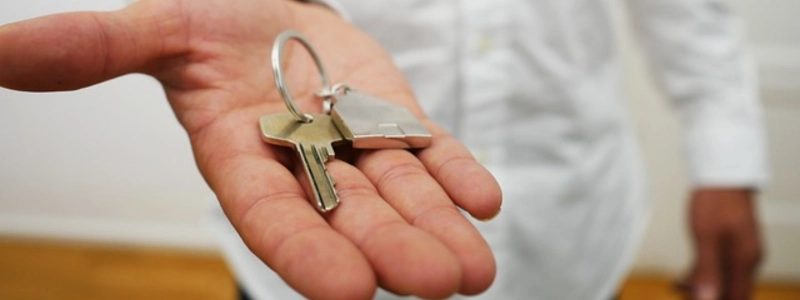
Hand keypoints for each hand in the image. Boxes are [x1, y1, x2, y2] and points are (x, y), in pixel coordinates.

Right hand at [0, 1, 501, 298]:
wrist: (263, 13)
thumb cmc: (206, 26)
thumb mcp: (156, 28)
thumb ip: (97, 48)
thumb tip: (0, 53)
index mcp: (239, 158)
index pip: (270, 216)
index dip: (304, 253)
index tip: (347, 293)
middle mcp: (301, 163)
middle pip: (348, 215)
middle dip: (391, 250)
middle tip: (440, 285)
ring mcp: (353, 143)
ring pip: (398, 194)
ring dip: (436, 228)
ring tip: (474, 268)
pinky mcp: (390, 118)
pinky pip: (427, 151)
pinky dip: (455, 173)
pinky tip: (485, 201)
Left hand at [680, 189, 762, 299]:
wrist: (723, 174)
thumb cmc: (716, 201)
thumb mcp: (706, 237)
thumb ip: (706, 270)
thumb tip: (706, 298)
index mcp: (745, 261)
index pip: (736, 298)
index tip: (694, 298)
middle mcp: (747, 260)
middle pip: (730, 292)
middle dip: (707, 296)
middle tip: (682, 292)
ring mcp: (740, 252)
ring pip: (723, 280)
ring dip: (702, 286)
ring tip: (678, 285)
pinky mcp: (732, 244)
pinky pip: (719, 267)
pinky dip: (703, 274)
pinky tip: (683, 276)